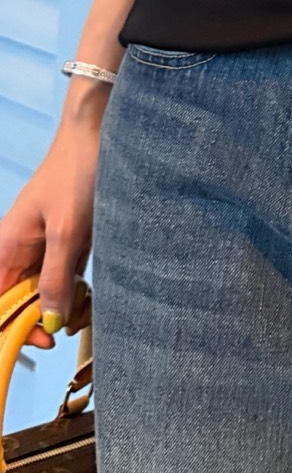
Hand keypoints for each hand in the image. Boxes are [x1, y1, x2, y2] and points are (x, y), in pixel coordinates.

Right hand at [0, 80, 109, 349]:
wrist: (100, 133)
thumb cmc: (78, 173)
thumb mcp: (68, 232)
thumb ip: (56, 278)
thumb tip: (48, 322)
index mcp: (6, 248)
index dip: (12, 327)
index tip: (44, 339)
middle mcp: (19, 250)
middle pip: (22, 302)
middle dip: (46, 319)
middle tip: (74, 324)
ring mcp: (43, 246)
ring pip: (47, 292)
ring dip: (66, 305)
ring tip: (88, 307)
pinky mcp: (68, 241)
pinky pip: (66, 277)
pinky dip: (78, 289)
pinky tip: (92, 292)